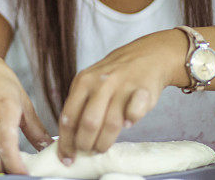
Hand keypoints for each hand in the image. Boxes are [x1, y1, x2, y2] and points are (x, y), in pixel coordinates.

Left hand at [57, 29, 185, 163]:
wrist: (147, 56)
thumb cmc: (114, 76)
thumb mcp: (90, 83)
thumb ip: (80, 106)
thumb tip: (69, 140)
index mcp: (82, 82)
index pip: (69, 117)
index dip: (66, 141)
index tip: (66, 157)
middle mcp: (100, 83)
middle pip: (88, 124)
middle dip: (85, 144)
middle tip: (87, 152)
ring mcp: (122, 86)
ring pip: (111, 124)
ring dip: (104, 142)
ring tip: (102, 147)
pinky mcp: (143, 91)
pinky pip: (134, 113)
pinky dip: (130, 122)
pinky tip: (127, 125)